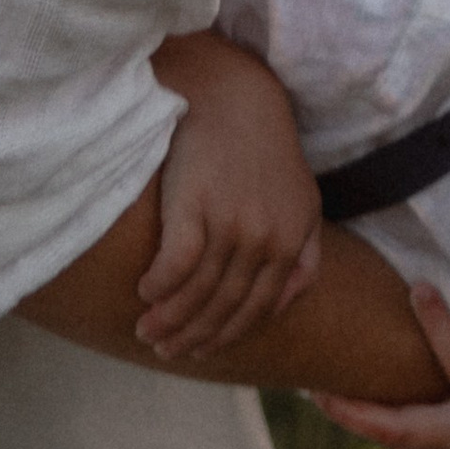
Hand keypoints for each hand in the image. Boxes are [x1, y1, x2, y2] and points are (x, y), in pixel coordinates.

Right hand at [136, 31, 322, 361]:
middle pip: (225, 307)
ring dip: (170, 321)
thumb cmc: (264, 150)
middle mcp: (264, 239)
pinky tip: (145, 294)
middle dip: (194, 337)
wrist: (234, 97)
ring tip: (148, 333)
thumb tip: (284, 305)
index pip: (258, 308)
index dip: (228, 336)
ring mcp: (230, 223)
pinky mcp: (195, 205)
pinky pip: (175, 265)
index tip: (202, 351)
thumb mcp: (303, 200)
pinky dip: (160, 287)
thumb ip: (304, 255)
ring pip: (198, 292)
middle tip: (166, 351)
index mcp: (291, 241)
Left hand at [313, 285, 449, 448]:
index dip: (438, 323)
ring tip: (320, 391)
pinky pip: (406, 447)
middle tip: (312, 386)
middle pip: (394, 426)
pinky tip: (361, 407)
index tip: (418, 287)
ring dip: (356, 418)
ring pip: (392, 441)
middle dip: (351, 408)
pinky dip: (381, 427)